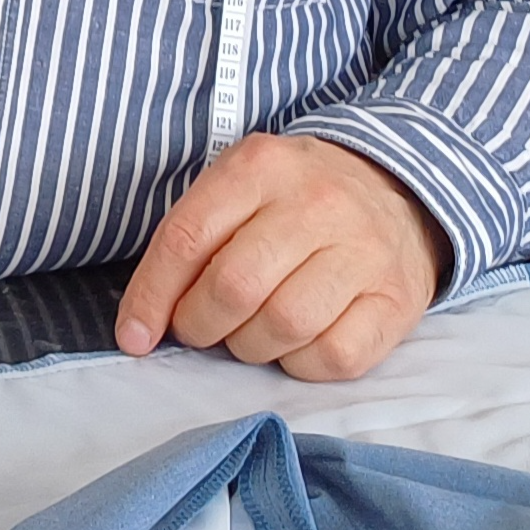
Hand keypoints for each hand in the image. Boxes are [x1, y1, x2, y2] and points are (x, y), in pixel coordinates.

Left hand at [115, 132, 450, 380]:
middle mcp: (315, 203)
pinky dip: (300, 364)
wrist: (396, 190)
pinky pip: (333, 356)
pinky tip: (295, 343)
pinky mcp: (396, 301)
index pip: (187, 237)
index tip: (133, 336)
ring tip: (248, 332)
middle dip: (200, 324)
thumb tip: (144, 322)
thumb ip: (194, 237)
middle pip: (234, 286)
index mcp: (260, 166)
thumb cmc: (296, 197)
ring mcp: (362, 252)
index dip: (151, 295)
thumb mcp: (240, 185)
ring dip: (249, 346)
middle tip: (200, 329)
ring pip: (282, 326)